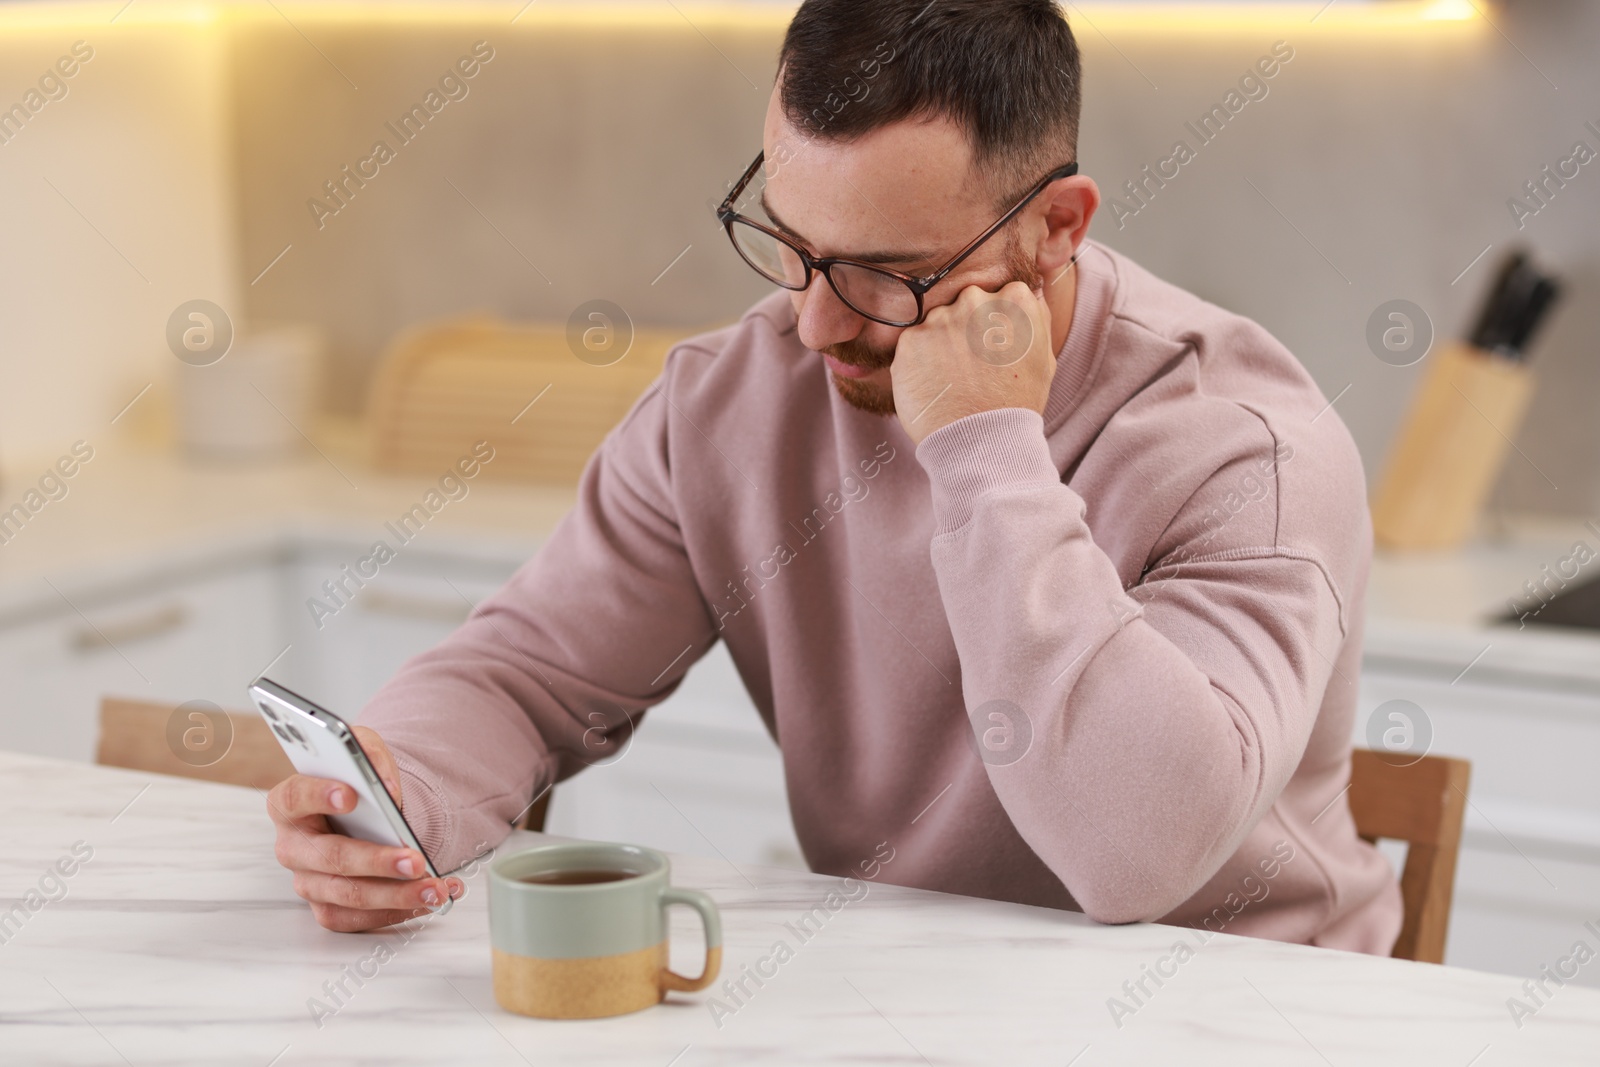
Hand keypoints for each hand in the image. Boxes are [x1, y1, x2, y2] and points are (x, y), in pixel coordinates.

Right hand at [266, 724, 461, 931]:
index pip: (295, 798)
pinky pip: (357, 920)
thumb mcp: (362, 750)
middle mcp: (292, 847)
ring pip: (347, 895)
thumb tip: (387, 787)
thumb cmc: (355, 781)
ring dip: (395, 895)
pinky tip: (428, 898)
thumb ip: (370, 756)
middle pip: (330, 858)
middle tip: (414, 860)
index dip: (319, 795)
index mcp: (288, 804)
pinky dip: (398, 911)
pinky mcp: (328, 907)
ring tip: (434, 888)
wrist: (363, 812)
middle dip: (376, 861)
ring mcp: (308, 881)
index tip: (351, 794)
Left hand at [890, 280, 1055, 445]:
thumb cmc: (1017, 403)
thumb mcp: (1044, 357)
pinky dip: (919, 363)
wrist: (982, 442)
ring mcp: (940, 319)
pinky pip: (913, 344)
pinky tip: (935, 385)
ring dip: (940, 344)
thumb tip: (1027, 293)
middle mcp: (975, 300)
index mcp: (1015, 299)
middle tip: (971, 366)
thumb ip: (1035, 318)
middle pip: (966, 303)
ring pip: (937, 323)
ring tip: (953, 380)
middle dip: (966, 327)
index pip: (999, 295)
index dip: (996, 324)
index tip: (995, 348)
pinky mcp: (910, 340)